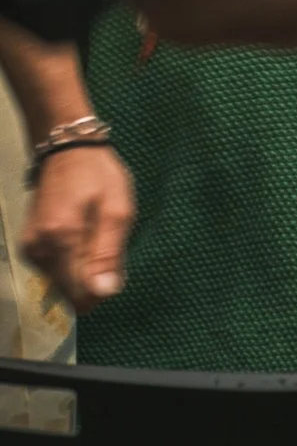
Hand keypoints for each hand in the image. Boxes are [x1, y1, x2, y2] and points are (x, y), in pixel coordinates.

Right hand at [22, 141, 135, 309]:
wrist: (67, 152)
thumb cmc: (100, 177)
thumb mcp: (119, 211)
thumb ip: (109, 255)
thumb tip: (103, 293)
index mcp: (62, 240)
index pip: (79, 294)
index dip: (103, 291)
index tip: (116, 268)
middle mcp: (38, 249)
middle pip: (70, 291)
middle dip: (94, 281)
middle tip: (109, 248)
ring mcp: (29, 248)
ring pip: (61, 283)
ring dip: (84, 271)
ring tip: (96, 239)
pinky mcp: (28, 246)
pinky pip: (53, 270)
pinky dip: (72, 263)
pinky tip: (83, 240)